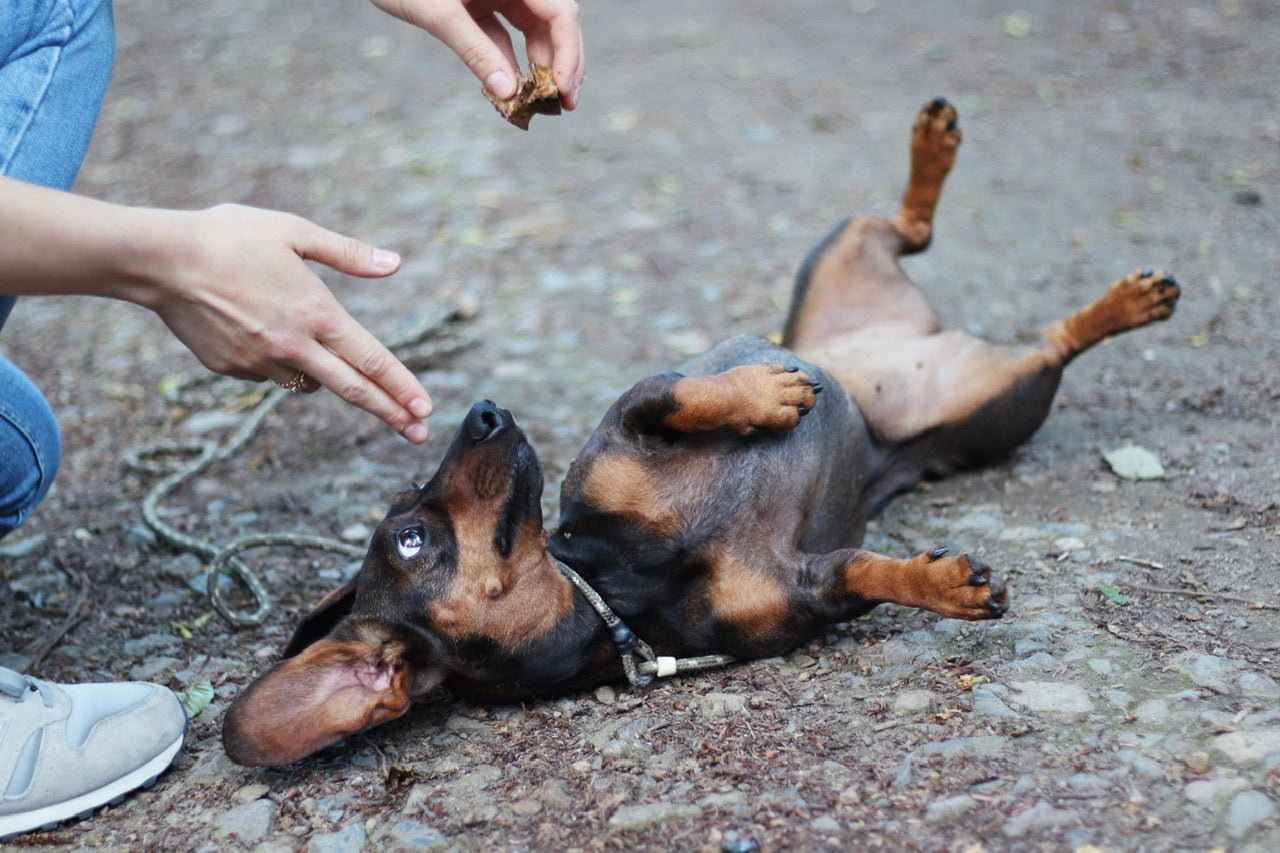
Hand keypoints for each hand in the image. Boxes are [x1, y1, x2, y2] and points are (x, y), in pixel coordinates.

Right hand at [146, 205, 432, 442]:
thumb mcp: (294, 232)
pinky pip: (267, 371)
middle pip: (353, 390)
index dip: (402, 387)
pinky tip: (254, 327)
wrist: (159, 260)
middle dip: (391, 413)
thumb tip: (395, 263)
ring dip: (321, 372)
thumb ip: (348, 253)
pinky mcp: (232, 369)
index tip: (426, 409)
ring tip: (303, 336)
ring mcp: (260, 363)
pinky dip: (275, 358)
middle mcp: (293, 346)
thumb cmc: (230, 236)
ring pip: (307, 381)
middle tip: (418, 433)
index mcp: (316, 314)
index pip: (372, 360)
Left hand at [371, 0, 583, 108]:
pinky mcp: (476, 8)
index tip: (564, 92)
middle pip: (554, 25)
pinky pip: (502, 39)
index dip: (569, 53)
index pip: (561, 13)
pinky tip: (509, 94)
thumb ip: (474, 50)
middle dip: (561, 65)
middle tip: (562, 106)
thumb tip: (509, 94)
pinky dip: (506, 66)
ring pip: (532, 34)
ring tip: (537, 106)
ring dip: (536, 70)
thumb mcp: (437, 11)